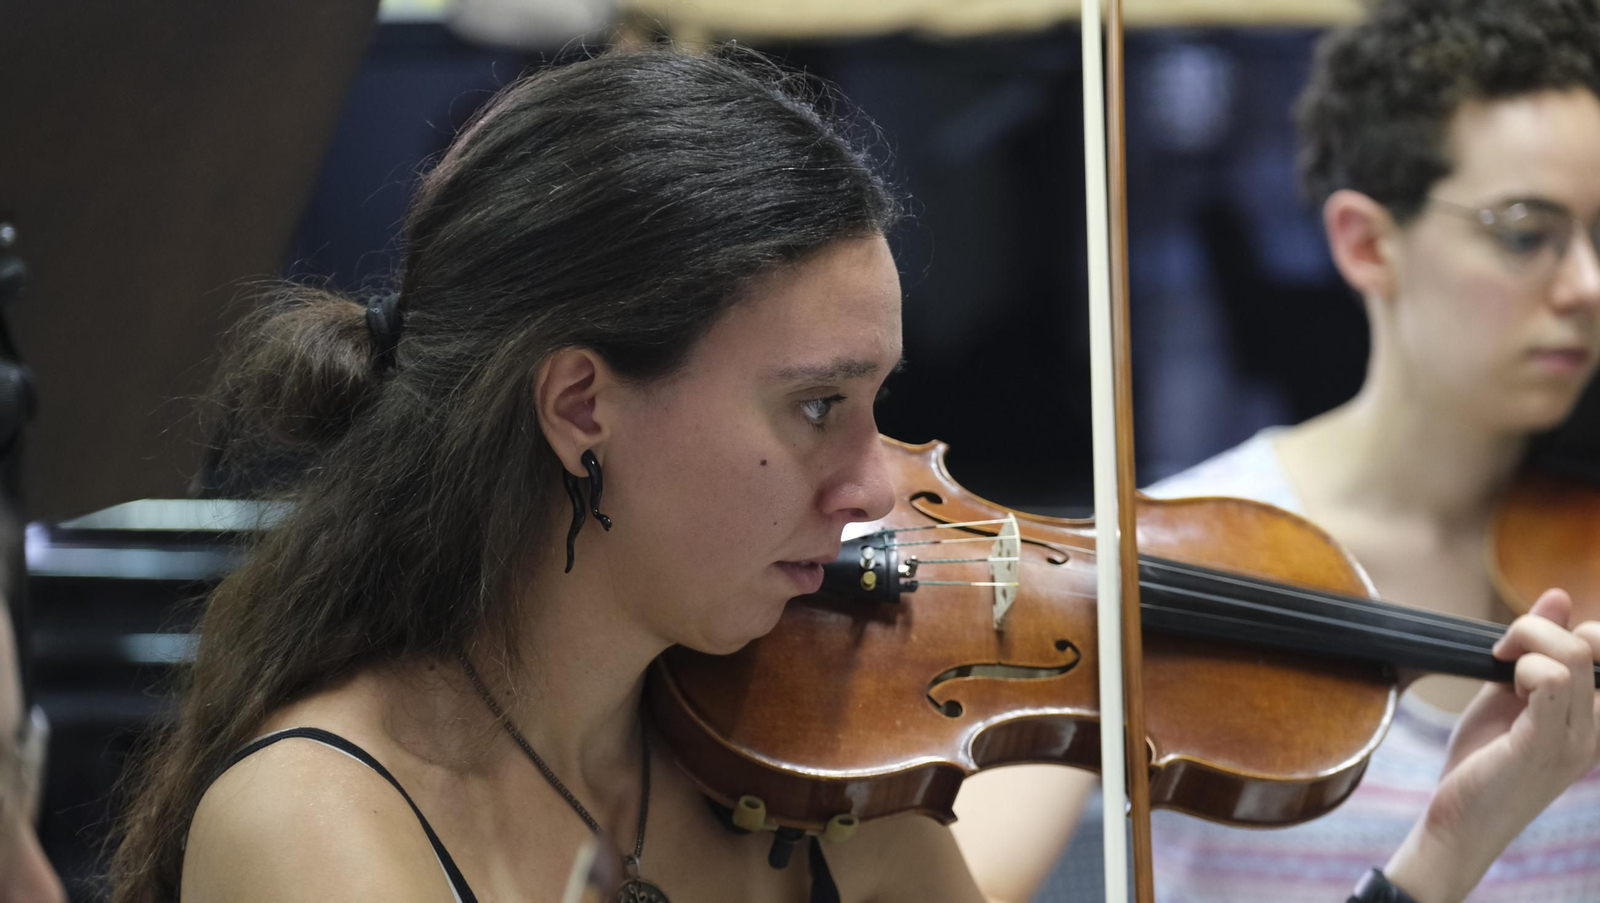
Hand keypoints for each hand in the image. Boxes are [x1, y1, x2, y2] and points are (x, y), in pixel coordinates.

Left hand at [1383, 589, 1599, 902]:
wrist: (1460, 823)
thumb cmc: (1483, 761)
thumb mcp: (1509, 694)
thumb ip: (1535, 649)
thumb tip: (1559, 597)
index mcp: (1593, 717)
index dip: (1561, 629)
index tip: (1515, 646)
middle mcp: (1595, 728)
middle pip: (1591, 642)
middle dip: (1536, 628)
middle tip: (1500, 652)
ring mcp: (1575, 739)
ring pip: (1571, 654)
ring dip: (1523, 644)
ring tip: (1499, 669)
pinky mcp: (1542, 745)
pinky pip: (1549, 681)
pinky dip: (1519, 667)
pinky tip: (1502, 685)